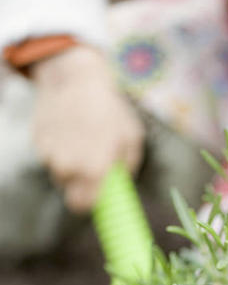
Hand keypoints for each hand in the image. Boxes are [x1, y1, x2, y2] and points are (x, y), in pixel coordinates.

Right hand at [30, 45, 144, 211]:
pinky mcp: (39, 142)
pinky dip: (59, 149)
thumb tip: (120, 185)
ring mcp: (50, 155)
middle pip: (70, 193)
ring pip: (60, 173)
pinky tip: (69, 130)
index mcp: (94, 170)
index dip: (90, 204)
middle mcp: (68, 167)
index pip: (83, 207)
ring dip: (71, 165)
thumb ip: (127, 169)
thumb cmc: (110, 109)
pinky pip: (50, 156)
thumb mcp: (132, 139)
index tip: (97, 197)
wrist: (76, 77)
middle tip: (93, 170)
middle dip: (82, 187)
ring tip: (82, 141)